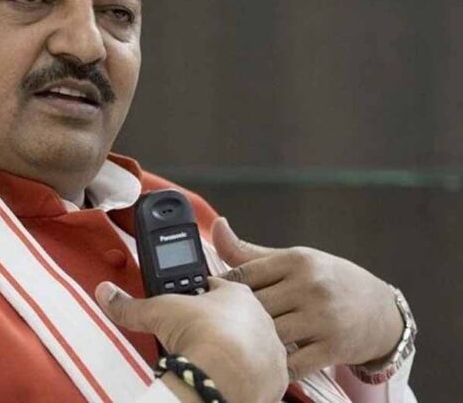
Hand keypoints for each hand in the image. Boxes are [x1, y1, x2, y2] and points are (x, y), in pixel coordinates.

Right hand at [95, 278, 287, 402]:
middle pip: (236, 319)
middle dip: (218, 327)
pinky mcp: (276, 379)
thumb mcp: (158, 311)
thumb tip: (107, 293)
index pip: (217, 290)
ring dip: (235, 353)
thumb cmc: (201, 334)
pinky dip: (247, 379)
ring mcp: (271, 349)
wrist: (225, 376)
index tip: (186, 308)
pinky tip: (228, 381)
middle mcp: (260, 319)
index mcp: (238, 294)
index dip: (199, 298)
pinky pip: (263, 376)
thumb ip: (131, 305)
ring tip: (211, 362)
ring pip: (253, 347)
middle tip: (195, 338)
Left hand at [212, 218, 403, 380]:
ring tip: (242, 344)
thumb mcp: (294, 260)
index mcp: (296, 260)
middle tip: (222, 326)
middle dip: (236, 317)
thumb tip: (217, 226)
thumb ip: (250, 252)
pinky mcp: (333, 348)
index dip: (222, 289)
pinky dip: (277, 367)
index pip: (245, 274)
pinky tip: (268, 362)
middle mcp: (310, 286)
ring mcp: (323, 318)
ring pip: (270, 335)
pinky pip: (293, 364)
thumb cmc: (327, 280)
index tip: (211, 299)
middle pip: (254, 306)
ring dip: (255, 342)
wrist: (381, 310)